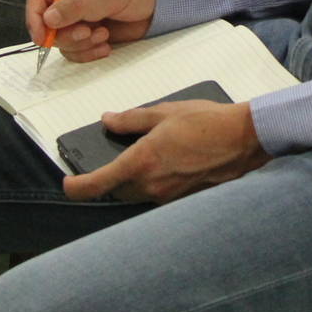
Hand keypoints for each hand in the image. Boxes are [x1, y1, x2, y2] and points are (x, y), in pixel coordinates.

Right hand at [24, 0, 156, 61]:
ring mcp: (79, 17)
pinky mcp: (89, 34)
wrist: (162, 3)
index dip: (34, 16)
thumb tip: (49, 18)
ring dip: (80, 44)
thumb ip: (79, 5)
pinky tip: (106, 46)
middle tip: (87, 33)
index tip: (41, 36)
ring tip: (103, 36)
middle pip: (47, 23)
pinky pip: (76, 50)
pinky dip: (88, 53)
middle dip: (65, 34)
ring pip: (62, 40)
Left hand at [62, 100, 269, 203]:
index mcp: (140, 163)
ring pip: (136, 193)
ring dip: (132, 179)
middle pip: (115, 191)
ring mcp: (168, 196)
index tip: (67, 183)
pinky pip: (157, 194)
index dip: (75, 187)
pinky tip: (167, 161)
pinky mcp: (183, 199)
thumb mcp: (163, 112)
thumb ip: (130, 119)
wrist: (244, 139)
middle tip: (115, 154)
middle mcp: (151, 186)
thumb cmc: (207, 123)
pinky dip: (153, 181)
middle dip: (109, 177)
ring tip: (146, 153)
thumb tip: (108, 120)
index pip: (95, 186)